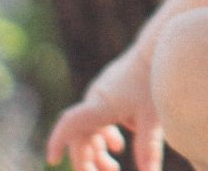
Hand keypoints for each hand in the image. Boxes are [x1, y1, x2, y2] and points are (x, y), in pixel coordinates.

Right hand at [45, 52, 162, 170]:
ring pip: (89, 129)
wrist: (155, 48)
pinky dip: (105, 136)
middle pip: (80, 136)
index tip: (52, 160)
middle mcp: (95, 100)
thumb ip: (149, 148)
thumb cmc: (153, 80)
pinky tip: (118, 146)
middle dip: (85, 161)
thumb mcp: (153, 118)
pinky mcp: (109, 93)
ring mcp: (100, 96)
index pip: (70, 124)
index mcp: (100, 105)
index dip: (58, 142)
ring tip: (113, 169)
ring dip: (97, 151)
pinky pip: (98, 119)